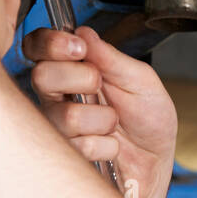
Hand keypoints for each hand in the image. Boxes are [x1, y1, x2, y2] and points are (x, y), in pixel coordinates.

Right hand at [23, 25, 177, 197]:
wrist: (157, 164)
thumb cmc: (149, 122)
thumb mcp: (141, 81)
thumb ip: (112, 59)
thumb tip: (85, 33)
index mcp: (73, 71)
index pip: (39, 48)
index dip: (50, 43)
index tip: (77, 47)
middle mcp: (57, 97)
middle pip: (42, 76)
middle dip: (80, 78)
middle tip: (100, 87)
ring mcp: (57, 128)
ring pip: (64, 115)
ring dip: (101, 119)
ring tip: (114, 124)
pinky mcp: (64, 156)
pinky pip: (78, 145)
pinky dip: (105, 145)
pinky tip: (112, 146)